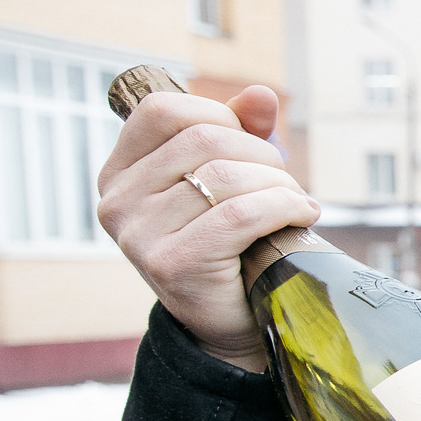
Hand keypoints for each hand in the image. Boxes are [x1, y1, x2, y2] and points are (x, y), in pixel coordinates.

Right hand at [95, 84, 315, 371]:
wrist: (230, 324)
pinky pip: (240, 215)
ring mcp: (138, 236)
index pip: (163, 109)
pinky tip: (303, 215)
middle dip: (261, 154)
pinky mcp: (171, 265)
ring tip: (295, 202)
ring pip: (226, 176)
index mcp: (119, 173)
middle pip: (203, 139)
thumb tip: (261, 95)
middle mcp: (117, 201)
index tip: (251, 145)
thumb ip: (239, 133)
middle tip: (285, 182)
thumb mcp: (227, 182)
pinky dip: (284, 207)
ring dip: (278, 184)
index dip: (220, 114)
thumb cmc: (231, 245)